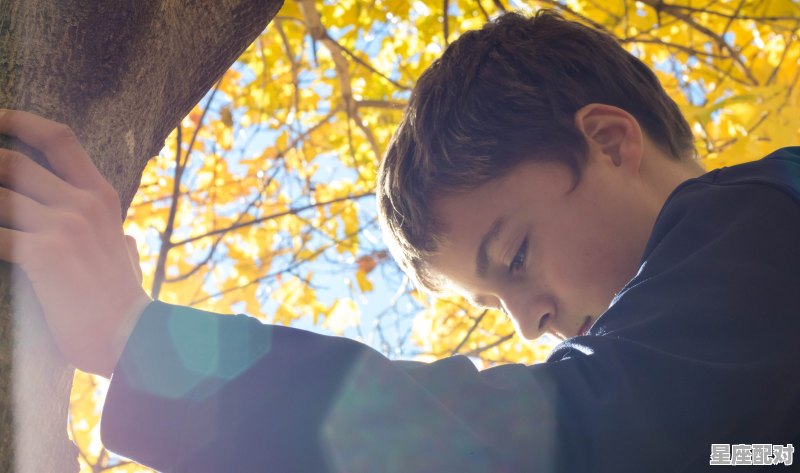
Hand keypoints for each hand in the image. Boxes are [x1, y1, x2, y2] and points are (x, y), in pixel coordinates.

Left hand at [0, 109, 151, 377]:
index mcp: (102, 196)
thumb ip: (120, 241)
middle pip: (13, 160)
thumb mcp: (128, 258)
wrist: (133, 337)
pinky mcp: (45, 255)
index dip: (18, 121)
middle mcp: (84, 203)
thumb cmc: (125, 303)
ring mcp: (65, 226)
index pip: (58, 138)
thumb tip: (126, 243)